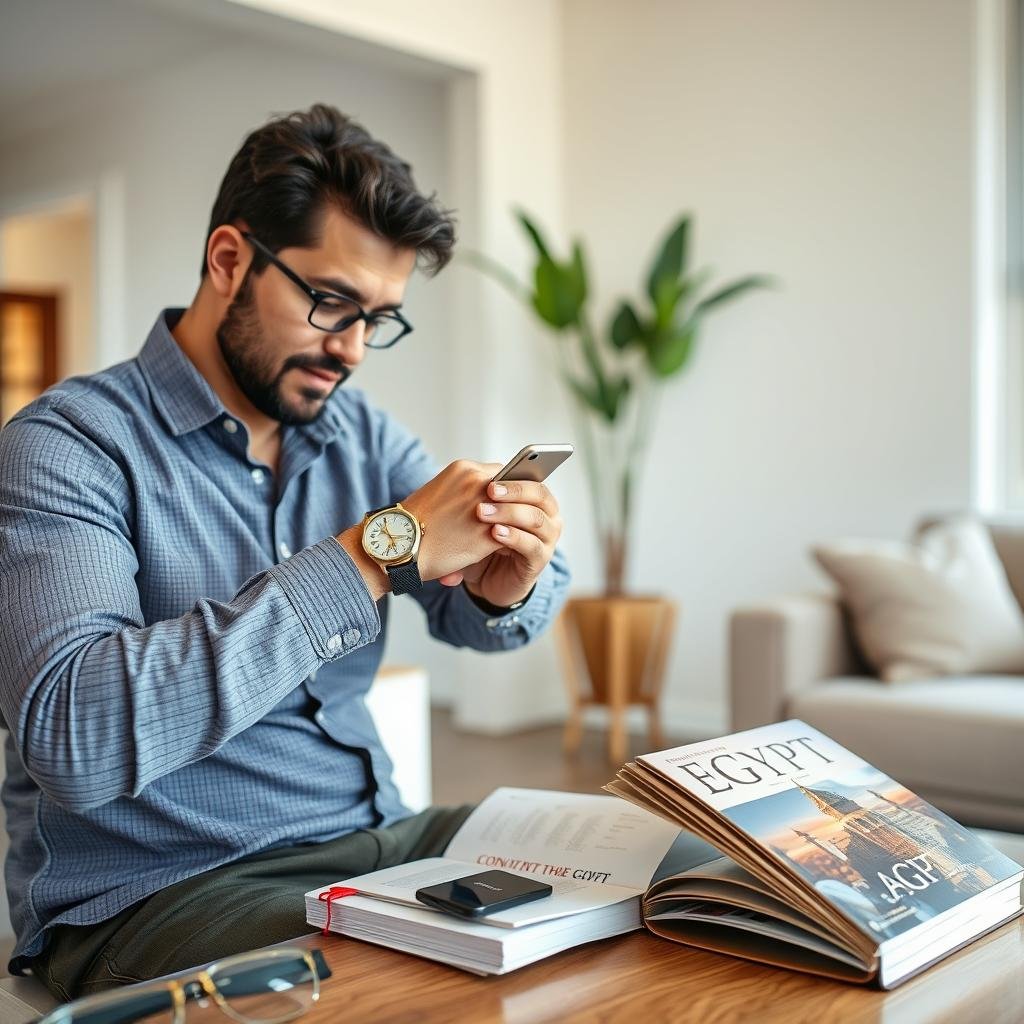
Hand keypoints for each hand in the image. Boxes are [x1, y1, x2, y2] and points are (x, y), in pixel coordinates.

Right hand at [398, 460, 505, 581]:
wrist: (400, 545)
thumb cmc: (415, 522)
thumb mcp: (440, 491)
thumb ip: (465, 489)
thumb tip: (487, 497)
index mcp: (464, 469)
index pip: (500, 473)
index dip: (503, 490)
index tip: (502, 501)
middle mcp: (477, 484)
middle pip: (511, 492)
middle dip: (512, 505)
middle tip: (510, 518)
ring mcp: (486, 508)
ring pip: (515, 513)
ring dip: (513, 524)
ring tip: (508, 534)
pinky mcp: (489, 535)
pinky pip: (512, 535)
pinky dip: (510, 542)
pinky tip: (502, 549)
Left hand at [455, 478, 562, 607]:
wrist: (480, 575)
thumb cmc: (479, 538)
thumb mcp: (478, 514)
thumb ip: (483, 496)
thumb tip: (477, 473)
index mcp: (533, 496)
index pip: (530, 477)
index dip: (511, 475)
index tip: (490, 478)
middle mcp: (546, 514)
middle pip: (539, 494)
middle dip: (514, 491)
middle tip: (490, 491)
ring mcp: (546, 537)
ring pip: (536, 518)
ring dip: (510, 513)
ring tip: (483, 513)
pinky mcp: (540, 559)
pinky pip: (531, 545)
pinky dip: (513, 537)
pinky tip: (495, 533)